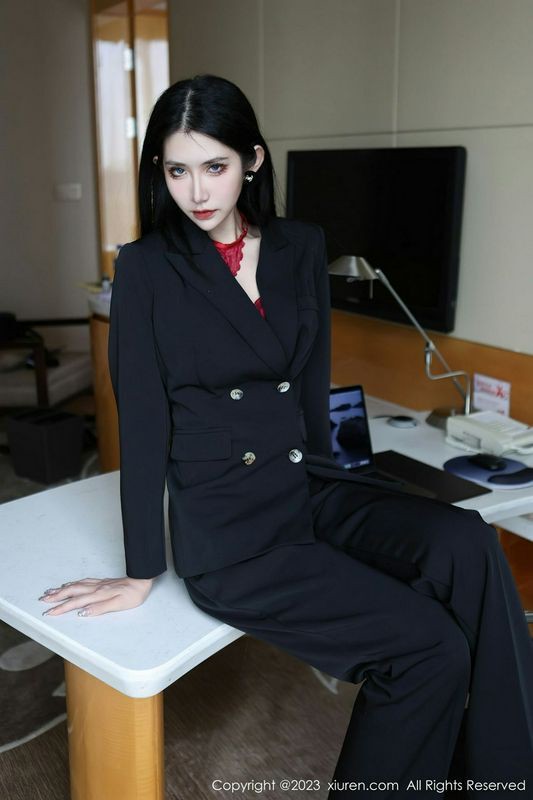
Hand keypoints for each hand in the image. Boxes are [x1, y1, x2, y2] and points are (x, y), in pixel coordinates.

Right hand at [38, 576, 153, 616]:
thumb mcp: (118, 605)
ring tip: (50, 592)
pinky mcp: (102, 581)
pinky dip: (73, 583)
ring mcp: (98, 584)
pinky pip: (83, 581)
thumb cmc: (133, 595)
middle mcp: (95, 588)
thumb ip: (100, 608)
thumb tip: (82, 612)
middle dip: (56, 597)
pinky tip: (69, 584)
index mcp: (98, 595)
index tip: (49, 613)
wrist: (142, 580)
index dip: (61, 608)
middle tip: (42, 600)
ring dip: (62, 589)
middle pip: (72, 592)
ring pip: (76, 585)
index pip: (75, 603)